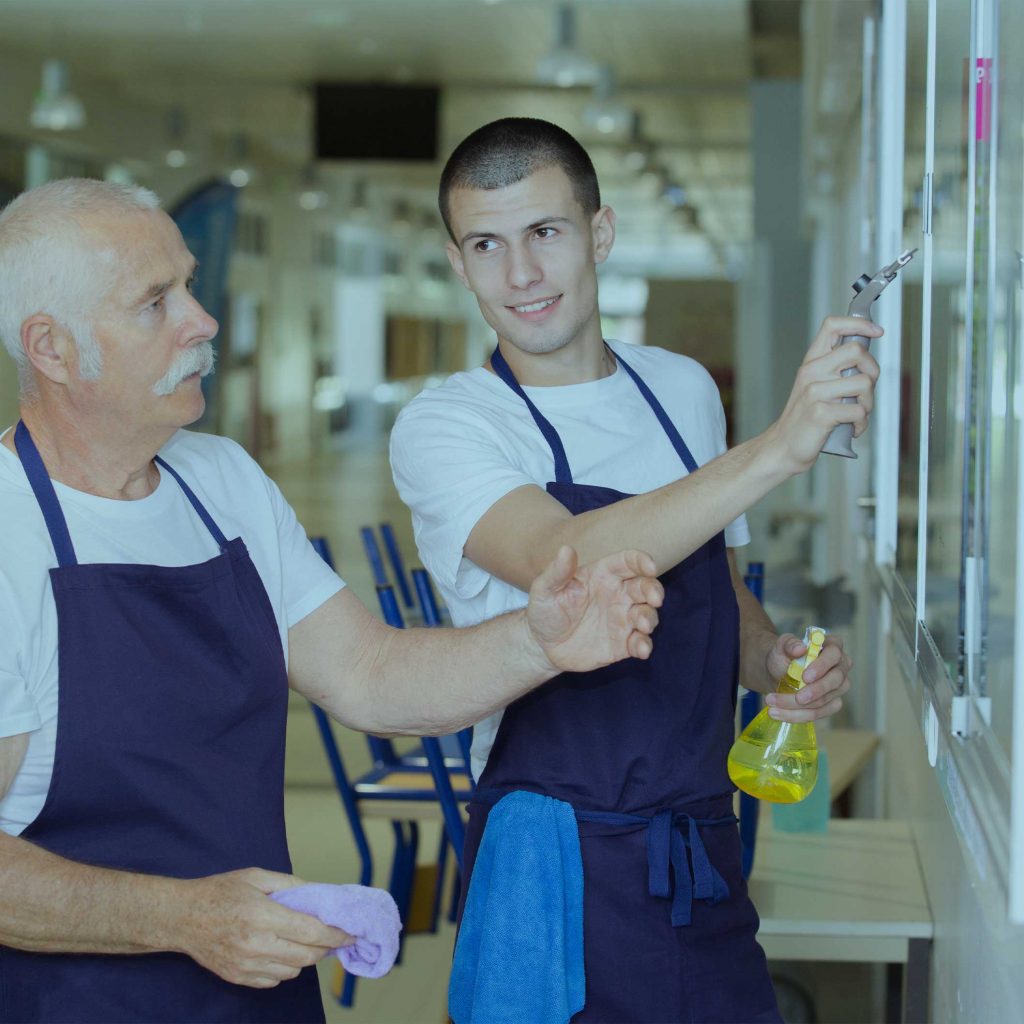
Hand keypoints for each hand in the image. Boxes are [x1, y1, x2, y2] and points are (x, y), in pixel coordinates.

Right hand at [166, 868, 353, 988]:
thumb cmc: (220, 892)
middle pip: (307, 956)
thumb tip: (319, 893)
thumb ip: (291, 884)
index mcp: (263, 915)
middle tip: (333, 936)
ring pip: (293, 971)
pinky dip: (285, 968)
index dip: (336, 935)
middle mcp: (256, 944)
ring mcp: (246, 965)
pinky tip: (281, 950)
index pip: (311, 932)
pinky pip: (274, 980)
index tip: (351, 933)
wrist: (182, 917)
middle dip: (326, 947)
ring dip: (305, 957)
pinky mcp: (238, 977)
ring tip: (304, 940)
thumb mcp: (256, 876)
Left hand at [525, 545, 662, 672]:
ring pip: (647, 614)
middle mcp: (618, 595)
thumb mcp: (544, 590)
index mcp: (603, 575)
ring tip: (642, 625)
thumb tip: (566, 549)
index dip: (642, 560)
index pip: (629, 562)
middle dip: (654, 590)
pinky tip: (641, 649)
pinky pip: (639, 643)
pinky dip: (644, 645)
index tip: (650, 566)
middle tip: (655, 598)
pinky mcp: (622, 644)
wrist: (543, 645)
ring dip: (650, 618)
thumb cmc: (545, 610)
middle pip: (646, 586)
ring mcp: (622, 620)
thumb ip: (557, 571)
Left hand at [763, 633, 850, 722]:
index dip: (822, 666)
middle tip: (797, 698)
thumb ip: (789, 643)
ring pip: (825, 701)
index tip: (805, 676)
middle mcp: (841, 666)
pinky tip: (779, 713)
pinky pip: (819, 713)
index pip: (834, 654)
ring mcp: (838, 687)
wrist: (777, 672)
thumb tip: (800, 648)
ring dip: (798, 707)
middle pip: (835, 681)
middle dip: (815, 691)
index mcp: (833, 646)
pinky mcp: (832, 703)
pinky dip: (798, 715)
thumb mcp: (781, 645)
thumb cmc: (784, 655)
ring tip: (772, 704)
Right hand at [768, 315, 881, 473]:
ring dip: (868, 403)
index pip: (833, 326)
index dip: (859, 323)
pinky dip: (861, 424)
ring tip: (856, 414)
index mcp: (811, 362)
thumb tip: (867, 358)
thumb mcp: (815, 386)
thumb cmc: (804, 419)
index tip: (875, 331)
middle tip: (865, 388)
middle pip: (856, 350)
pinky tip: (851, 428)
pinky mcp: (821, 412)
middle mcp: (811, 372)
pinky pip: (858, 411)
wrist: (783, 447)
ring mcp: (815, 391)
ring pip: (864, 383)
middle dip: (872, 370)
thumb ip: (836, 370)